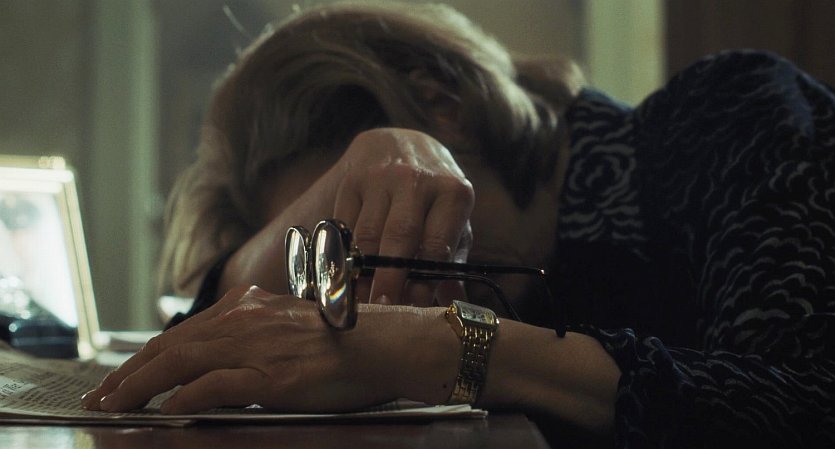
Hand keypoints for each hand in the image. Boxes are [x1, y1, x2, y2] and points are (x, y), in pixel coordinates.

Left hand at [81, 286, 454, 413]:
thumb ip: (251, 338)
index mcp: (248, 308)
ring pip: (182, 362)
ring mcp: (257, 347)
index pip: (184, 333)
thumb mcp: (288, 329)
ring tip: (116, 405)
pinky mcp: (272, 375)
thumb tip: (217, 361)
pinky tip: (165, 412)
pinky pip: (214, 386)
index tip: (122, 376)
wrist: (385, 344)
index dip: (146, 356)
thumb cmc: (343, 341)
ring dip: (141, 386)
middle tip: (102, 395)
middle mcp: (245, 321)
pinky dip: (183, 399)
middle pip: (172, 346)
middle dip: (130, 373)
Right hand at [222, 128, 473, 305]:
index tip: (413, 310)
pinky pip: (345, 225)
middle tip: (381, 309)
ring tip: (362, 299)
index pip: (436, 244)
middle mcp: (417, 180)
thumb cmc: (433, 196)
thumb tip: (452, 304)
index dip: (423, 281)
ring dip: (363, 271)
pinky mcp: (352, 180)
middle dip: (389, 278)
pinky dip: (345, 253)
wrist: (401, 144)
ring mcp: (382, 178)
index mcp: (453, 193)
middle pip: (399, 237)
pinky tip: (347, 274)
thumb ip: (452, 261)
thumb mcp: (453, 220)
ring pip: (367, 234)